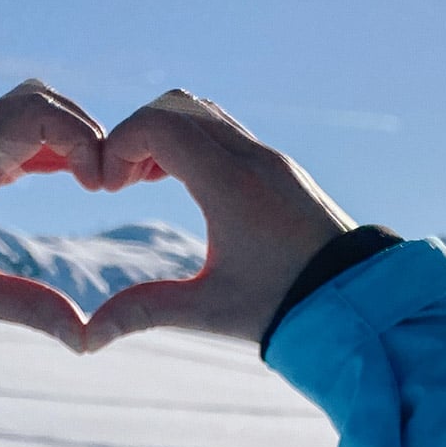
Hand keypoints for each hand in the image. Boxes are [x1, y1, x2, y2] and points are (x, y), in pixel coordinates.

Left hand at [0, 80, 102, 350]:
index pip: (34, 113)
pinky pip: (24, 125)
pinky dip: (56, 142)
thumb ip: (30, 311)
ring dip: (70, 131)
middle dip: (82, 130)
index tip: (95, 186)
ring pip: (32, 104)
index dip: (80, 137)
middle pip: (38, 98)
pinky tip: (76, 177)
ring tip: (91, 178)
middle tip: (101, 182)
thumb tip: (85, 339)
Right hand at [86, 90, 356, 349]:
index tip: (107, 188)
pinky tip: (177, 184)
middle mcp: (253, 158)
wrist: (357, 301)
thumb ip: (143, 312)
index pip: (159, 125)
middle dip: (135, 135)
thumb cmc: (284, 307)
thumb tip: (87, 339)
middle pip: (175, 107)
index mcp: (231, 185)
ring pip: (201, 113)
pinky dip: (190, 141)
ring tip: (141, 183)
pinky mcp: (279, 166)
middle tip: (118, 183)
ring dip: (163, 135)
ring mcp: (269, 158)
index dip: (119, 145)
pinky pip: (224, 129)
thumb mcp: (209, 311)